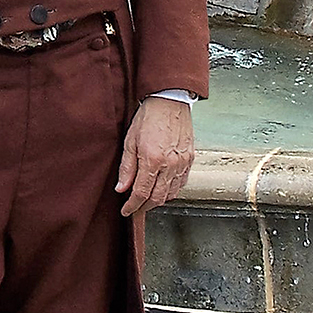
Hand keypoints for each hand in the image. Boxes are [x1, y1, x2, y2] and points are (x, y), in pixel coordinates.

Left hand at [114, 96, 194, 215]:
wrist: (170, 101)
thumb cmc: (149, 117)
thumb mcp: (130, 141)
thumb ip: (126, 168)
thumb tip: (121, 188)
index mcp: (153, 160)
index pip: (141, 193)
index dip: (132, 206)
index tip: (126, 211)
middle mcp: (170, 164)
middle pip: (157, 198)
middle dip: (145, 207)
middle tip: (135, 208)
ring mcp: (182, 163)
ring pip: (171, 193)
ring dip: (158, 200)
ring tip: (148, 199)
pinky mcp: (190, 159)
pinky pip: (182, 183)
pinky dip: (172, 190)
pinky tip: (163, 188)